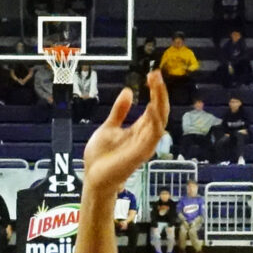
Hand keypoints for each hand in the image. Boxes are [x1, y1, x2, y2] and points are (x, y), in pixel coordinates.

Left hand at [78, 68, 169, 198]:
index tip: (152, 74)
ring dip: (159, 102)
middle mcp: (146, 136)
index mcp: (140, 130)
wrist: (93, 178)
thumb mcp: (109, 127)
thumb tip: (128, 91)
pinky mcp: (140, 154)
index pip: (154, 107)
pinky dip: (155, 122)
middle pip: (160, 111)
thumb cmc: (101, 157)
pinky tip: (153, 107)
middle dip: (160, 92)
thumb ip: (120, 111)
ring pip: (160, 121)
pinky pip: (153, 136)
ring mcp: (145, 145)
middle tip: (155, 74)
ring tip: (156, 84)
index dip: (156, 91)